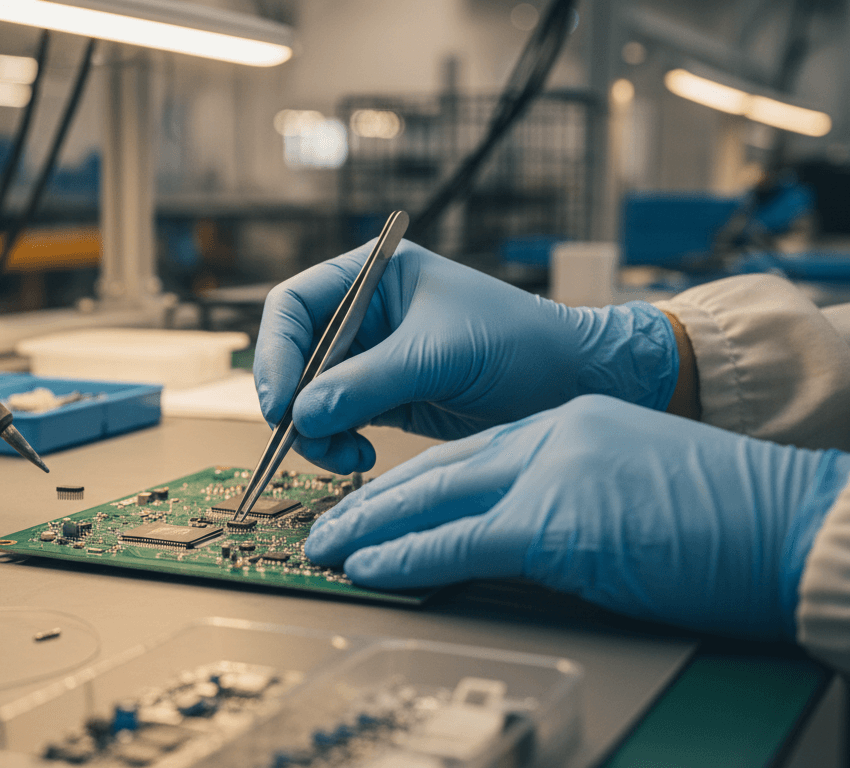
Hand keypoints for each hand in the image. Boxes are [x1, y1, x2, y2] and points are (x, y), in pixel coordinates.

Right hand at [254, 240, 678, 473]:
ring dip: (315, 432)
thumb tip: (300, 413)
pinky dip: (336, 445)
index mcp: (374, 275)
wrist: (574, 384)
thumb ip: (366, 383)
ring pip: (309, 397)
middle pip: (293, 356)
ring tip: (347, 456)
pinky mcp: (384, 400)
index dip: (275, 353)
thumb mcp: (439, 355)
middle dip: (293, 401)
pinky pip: (335, 423)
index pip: (295, 306)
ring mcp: (371, 359)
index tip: (278, 402)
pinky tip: (361, 459)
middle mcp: (365, 314)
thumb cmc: (520, 344)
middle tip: (304, 439)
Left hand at [304, 395, 849, 638]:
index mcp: (567, 425)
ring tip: (325, 547)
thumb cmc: (727, 514)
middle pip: (439, 468)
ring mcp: (551, 475)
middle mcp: (550, 437)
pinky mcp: (556, 522)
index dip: (413, 483)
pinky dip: (405, 554)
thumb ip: (570, 493)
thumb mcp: (632, 483)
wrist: (791, 520)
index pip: (469, 453)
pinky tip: (367, 565)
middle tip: (326, 525)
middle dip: (375, 501)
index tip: (375, 505)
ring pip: (435, 497)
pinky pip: (458, 541)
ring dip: (370, 527)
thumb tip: (520, 532)